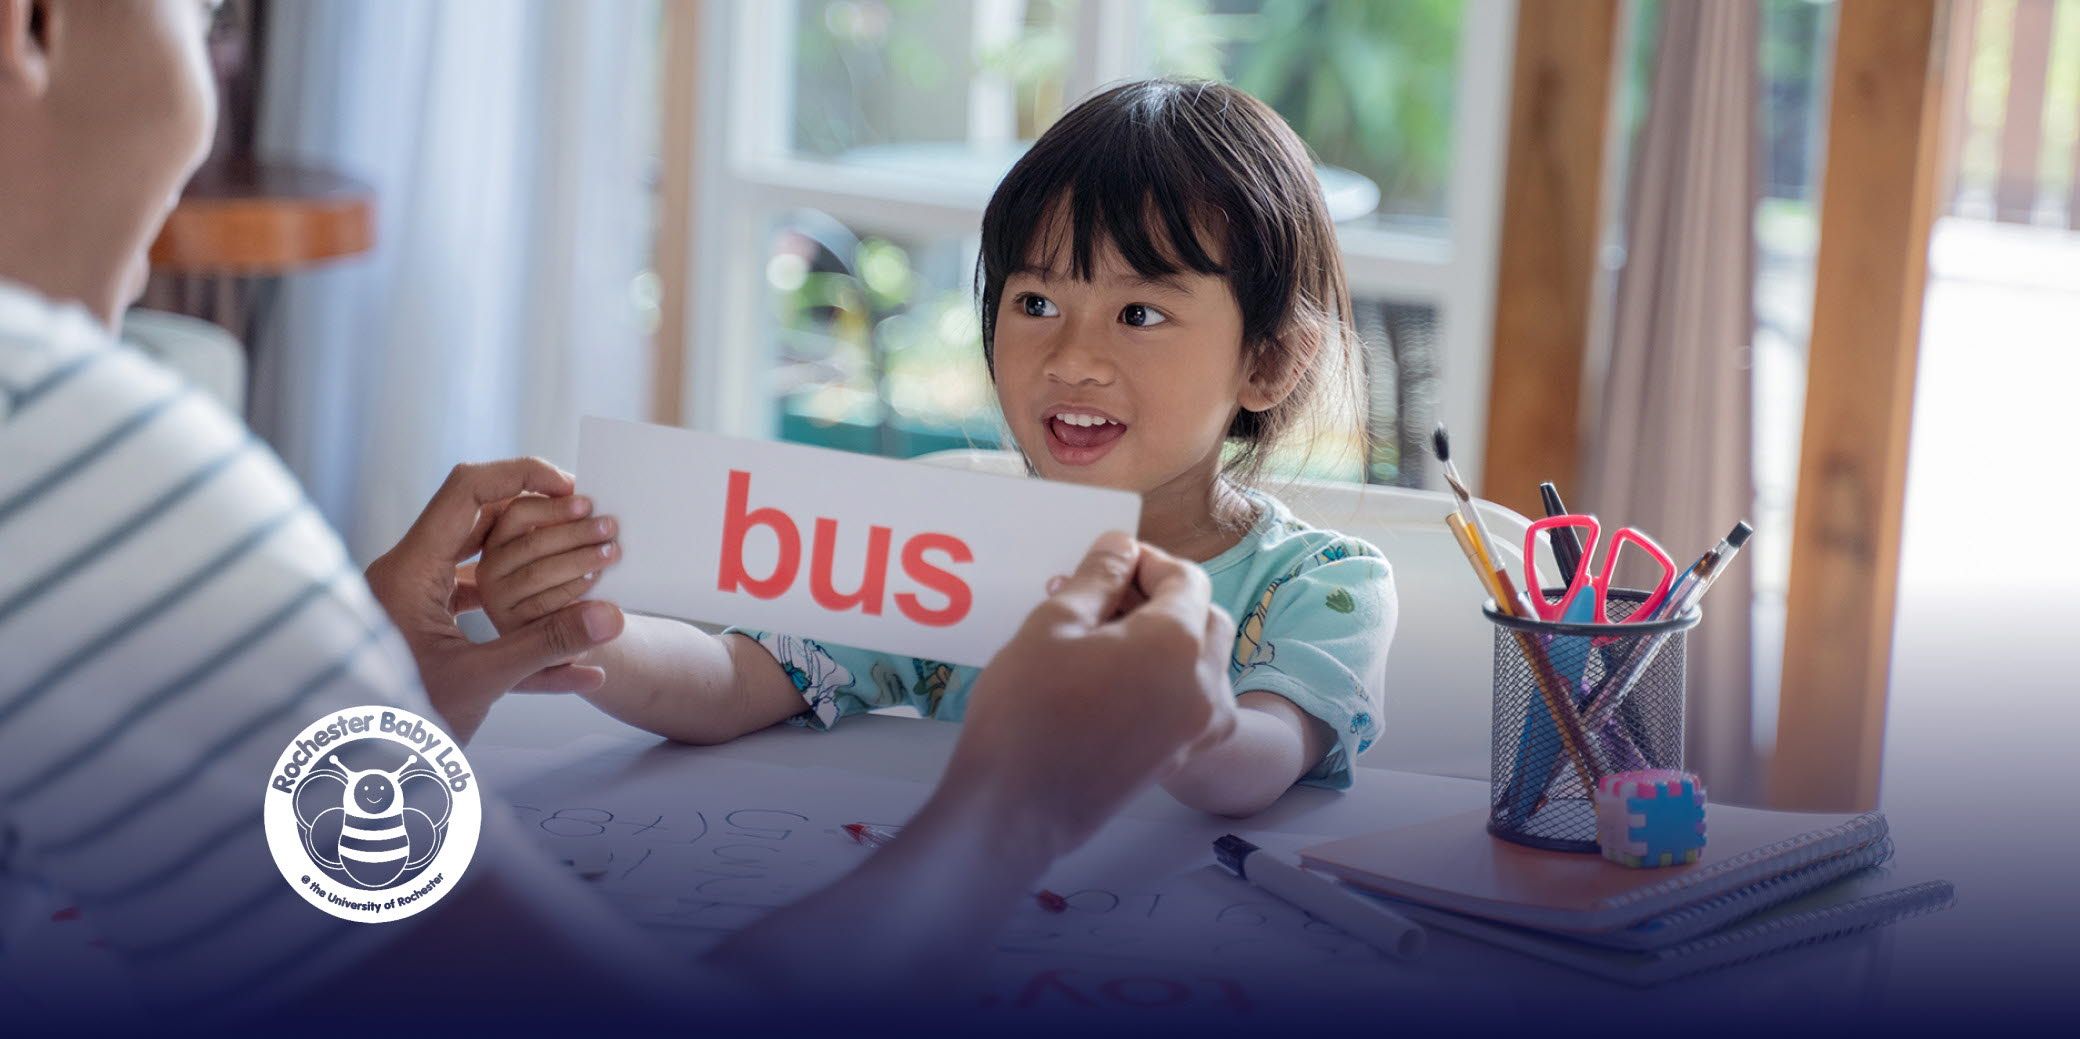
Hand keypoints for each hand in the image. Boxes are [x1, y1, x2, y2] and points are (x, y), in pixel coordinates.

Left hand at [363, 459, 627, 742]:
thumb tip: (612, 618)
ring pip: (478, 562)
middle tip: (585, 520)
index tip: (568, 486)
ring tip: (581, 569)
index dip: (521, 475)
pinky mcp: (422, 629)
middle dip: (536, 519)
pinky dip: (517, 613)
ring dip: (531, 564)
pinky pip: (474, 603)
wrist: (354, 773)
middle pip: (476, 520)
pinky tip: (569, 658)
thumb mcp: (481, 682)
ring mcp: (412, 602)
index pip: (466, 491)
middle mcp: (405, 576)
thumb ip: (548, 645)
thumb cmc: (399, 725)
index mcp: (409, 573)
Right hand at [473, 492, 620, 633]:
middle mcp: (490, 567)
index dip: (554, 507)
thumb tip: (591, 507)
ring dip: (579, 560)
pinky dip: (572, 589)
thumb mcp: (555, 550)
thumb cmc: (558, 580)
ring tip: (610, 552)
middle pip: (532, 543)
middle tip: (609, 527)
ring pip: (538, 573)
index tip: (588, 504)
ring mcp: (496, 597)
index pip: (519, 512)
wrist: (556, 632)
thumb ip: (562, 528)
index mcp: (498, 538)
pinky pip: (544, 603)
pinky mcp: (510, 624)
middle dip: (576, 533)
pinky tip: (594, 579)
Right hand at [942, 531, 1237, 858]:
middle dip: (1163, 597)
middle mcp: (1204, 683)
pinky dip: (1169, 677)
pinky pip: (1192, 699)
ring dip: (1168, 638)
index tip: (1108, 561)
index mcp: (1177, 642)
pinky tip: (1116, 679)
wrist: (1019, 808)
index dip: (1148, 561)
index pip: (1185, 579)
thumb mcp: (1053, 624)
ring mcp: (1197, 726)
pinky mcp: (1181, 755)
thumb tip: (1120, 546)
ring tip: (1104, 637)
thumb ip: (1097, 578)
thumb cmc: (1027, 711)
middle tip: (1104, 596)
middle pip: (1203, 618)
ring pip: (1202, 660)